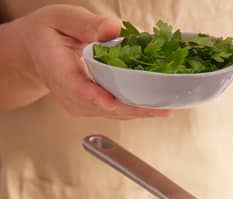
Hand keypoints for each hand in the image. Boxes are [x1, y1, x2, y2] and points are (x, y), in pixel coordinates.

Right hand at [19, 4, 168, 118]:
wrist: (34, 51)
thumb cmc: (49, 32)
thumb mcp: (63, 18)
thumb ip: (87, 24)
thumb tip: (113, 28)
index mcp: (58, 69)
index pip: (77, 89)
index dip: (97, 97)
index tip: (114, 103)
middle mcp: (69, 94)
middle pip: (104, 107)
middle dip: (134, 109)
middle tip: (163, 108)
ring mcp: (80, 105)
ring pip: (113, 114)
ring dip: (140, 112)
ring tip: (167, 109)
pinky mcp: (90, 108)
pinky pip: (116, 112)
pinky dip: (136, 109)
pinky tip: (157, 106)